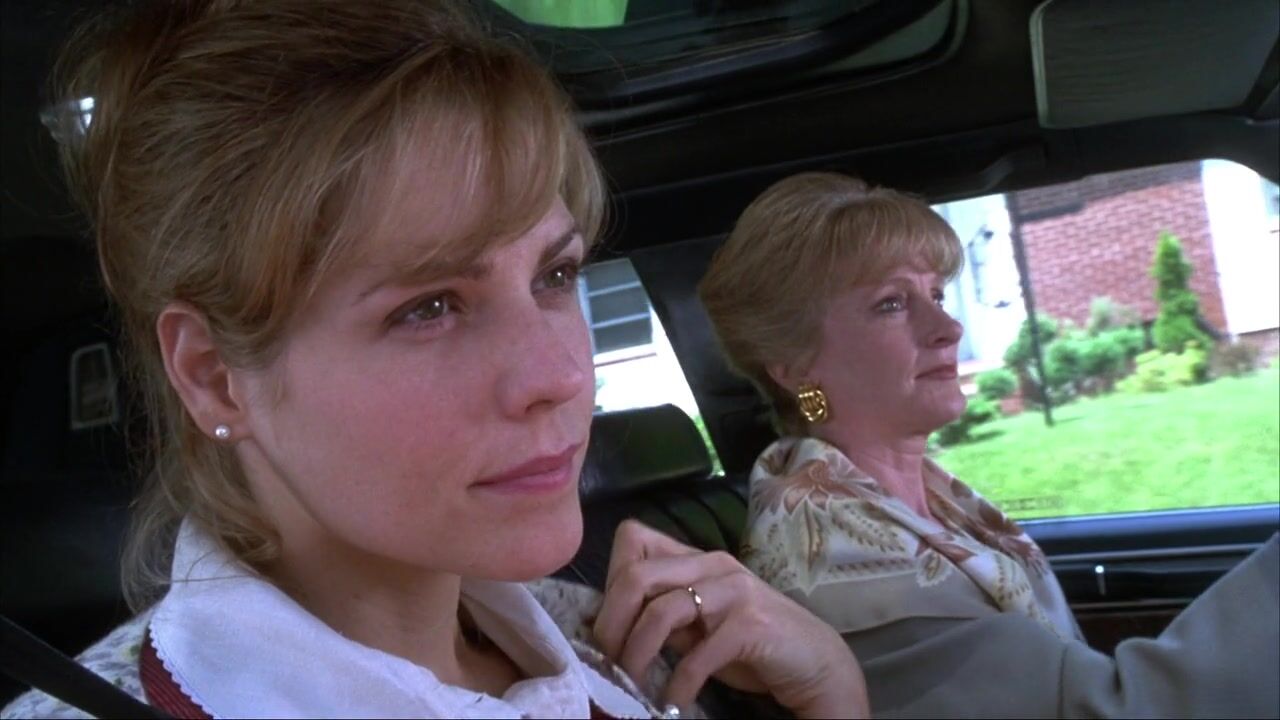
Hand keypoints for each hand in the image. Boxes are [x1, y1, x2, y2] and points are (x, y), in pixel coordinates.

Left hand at [592, 520, 867, 718]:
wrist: (815, 662)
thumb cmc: (752, 646)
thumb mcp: (699, 629)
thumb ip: (665, 621)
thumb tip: (613, 630)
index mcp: (695, 559)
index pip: (633, 540)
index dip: (610, 582)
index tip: (605, 627)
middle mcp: (712, 564)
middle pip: (636, 576)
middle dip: (610, 624)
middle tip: (605, 663)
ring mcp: (733, 590)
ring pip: (661, 611)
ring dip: (636, 656)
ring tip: (630, 686)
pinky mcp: (751, 623)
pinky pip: (698, 654)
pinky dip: (678, 685)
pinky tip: (672, 704)